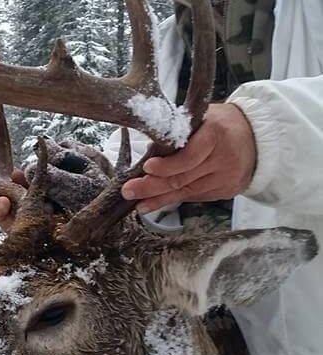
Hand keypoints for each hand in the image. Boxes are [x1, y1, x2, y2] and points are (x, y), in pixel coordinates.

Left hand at [121, 103, 256, 212]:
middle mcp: (223, 158)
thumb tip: (148, 148)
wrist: (259, 137)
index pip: (189, 156)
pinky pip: (195, 197)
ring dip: (159, 199)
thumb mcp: (203, 117)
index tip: (146, 168)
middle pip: (183, 178)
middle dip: (152, 187)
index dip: (166, 165)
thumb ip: (179, 131)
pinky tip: (156, 203)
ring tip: (138, 203)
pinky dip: (174, 200)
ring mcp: (226, 178)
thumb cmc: (222, 123)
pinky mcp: (227, 191)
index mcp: (216, 134)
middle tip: (129, 191)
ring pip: (187, 192)